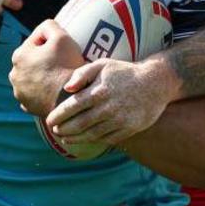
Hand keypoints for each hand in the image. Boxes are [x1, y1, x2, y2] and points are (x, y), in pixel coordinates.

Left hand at [9, 19, 84, 116]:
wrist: (71, 99)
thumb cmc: (67, 66)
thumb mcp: (62, 36)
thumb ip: (49, 25)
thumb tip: (44, 29)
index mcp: (19, 55)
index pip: (36, 41)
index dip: (52, 44)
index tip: (62, 52)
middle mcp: (13, 74)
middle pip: (32, 60)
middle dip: (43, 60)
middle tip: (61, 65)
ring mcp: (19, 92)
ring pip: (31, 78)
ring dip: (40, 77)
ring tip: (57, 80)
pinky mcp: (27, 106)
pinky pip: (33, 95)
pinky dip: (41, 93)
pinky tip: (52, 92)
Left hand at [46, 59, 175, 146]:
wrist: (155, 83)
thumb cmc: (124, 72)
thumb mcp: (102, 65)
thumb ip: (82, 74)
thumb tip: (66, 88)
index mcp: (98, 92)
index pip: (71, 107)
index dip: (58, 116)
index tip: (49, 120)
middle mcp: (107, 108)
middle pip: (78, 124)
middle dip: (63, 129)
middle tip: (54, 131)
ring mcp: (119, 121)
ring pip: (91, 134)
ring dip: (75, 138)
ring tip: (65, 138)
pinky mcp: (128, 129)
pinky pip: (106, 139)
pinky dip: (92, 141)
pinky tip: (84, 139)